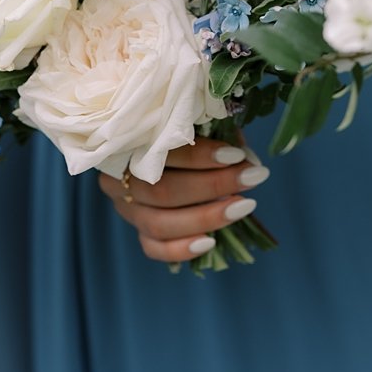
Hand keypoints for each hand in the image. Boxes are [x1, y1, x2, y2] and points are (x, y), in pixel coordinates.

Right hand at [97, 139, 269, 263]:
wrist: (157, 147)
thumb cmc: (181, 128)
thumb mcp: (196, 122)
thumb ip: (216, 133)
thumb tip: (248, 160)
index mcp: (127, 144)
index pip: (161, 152)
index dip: (199, 156)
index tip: (236, 156)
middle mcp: (119, 178)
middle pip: (162, 191)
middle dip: (213, 186)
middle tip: (253, 177)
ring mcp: (126, 207)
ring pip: (158, 223)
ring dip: (206, 217)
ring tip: (243, 206)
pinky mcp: (137, 229)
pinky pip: (152, 247)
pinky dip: (181, 249)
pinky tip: (210, 241)